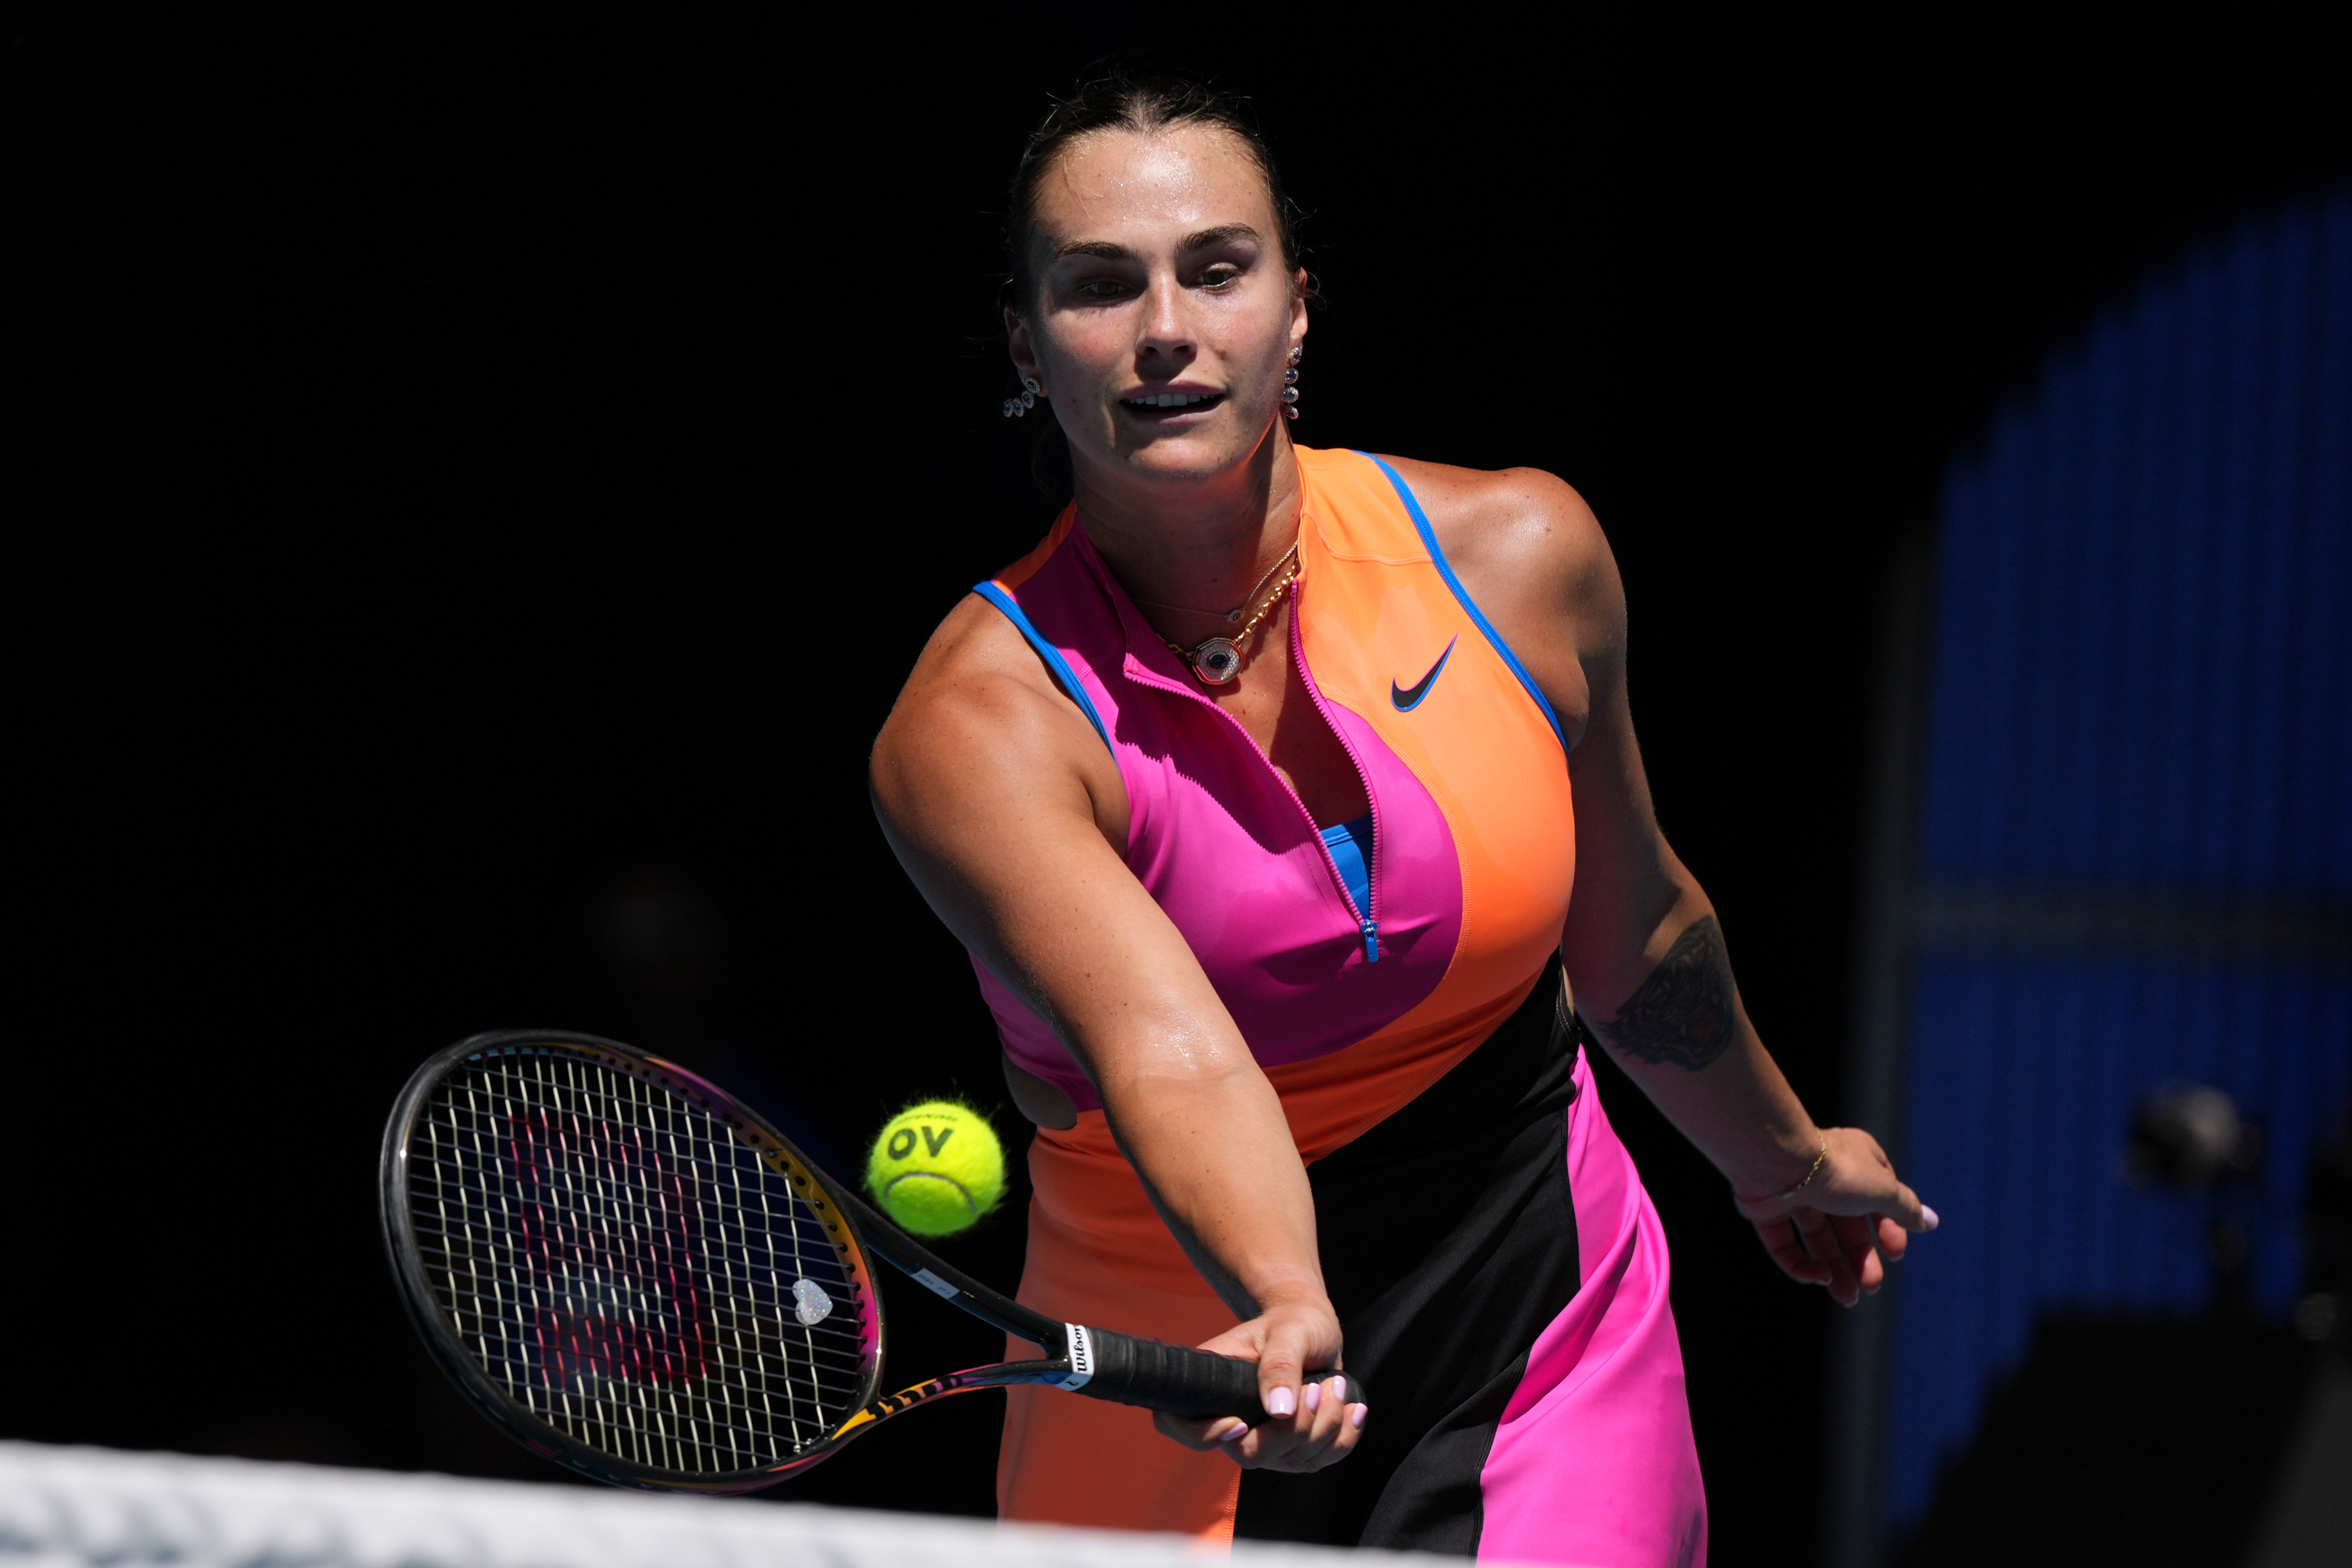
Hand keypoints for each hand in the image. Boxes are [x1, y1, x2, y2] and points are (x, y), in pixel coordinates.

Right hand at [1150, 1290, 1367, 1470]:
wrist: (1315, 1328)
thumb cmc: (1294, 1321)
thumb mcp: (1290, 1331)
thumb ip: (1280, 1365)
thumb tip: (1278, 1411)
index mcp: (1213, 1385)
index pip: (1184, 1427)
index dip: (1206, 1435)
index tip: (1241, 1420)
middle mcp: (1231, 1418)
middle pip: (1248, 1453)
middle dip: (1294, 1426)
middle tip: (1318, 1386)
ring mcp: (1262, 1440)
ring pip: (1289, 1460)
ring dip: (1326, 1424)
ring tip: (1335, 1383)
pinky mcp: (1291, 1450)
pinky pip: (1319, 1461)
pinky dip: (1343, 1437)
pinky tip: (1353, 1409)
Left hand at [1733, 1126, 1937, 1306]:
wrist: (1774, 1160)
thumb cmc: (1835, 1169)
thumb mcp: (1882, 1189)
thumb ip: (1904, 1208)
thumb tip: (1929, 1222)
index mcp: (1857, 1162)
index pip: (1878, 1201)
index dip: (1888, 1230)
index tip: (1895, 1253)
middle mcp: (1825, 1176)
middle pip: (1847, 1225)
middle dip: (1861, 1259)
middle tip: (1871, 1287)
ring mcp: (1794, 1193)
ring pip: (1817, 1238)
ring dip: (1835, 1269)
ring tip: (1848, 1298)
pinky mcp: (1767, 1211)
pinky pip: (1785, 1244)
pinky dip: (1801, 1264)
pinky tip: (1818, 1278)